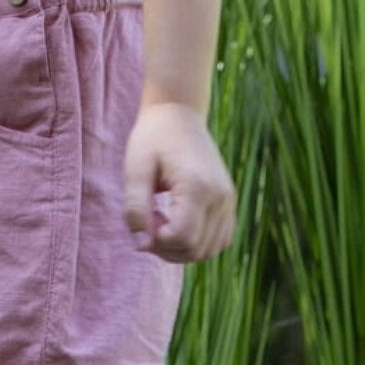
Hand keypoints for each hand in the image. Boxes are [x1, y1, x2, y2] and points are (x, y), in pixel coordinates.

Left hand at [123, 101, 235, 261]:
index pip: (182, 238)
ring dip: (181, 249)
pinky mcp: (229, 205)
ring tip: (164, 223)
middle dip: (167, 248)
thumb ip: (135, 208)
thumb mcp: (136, 169)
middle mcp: (219, 197)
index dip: (157, 241)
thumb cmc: (153, 138)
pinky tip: (179, 225)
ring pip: (208, 251)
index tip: (143, 221)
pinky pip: (218, 242)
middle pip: (195, 249)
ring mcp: (228, 202)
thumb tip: (142, 245)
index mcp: (197, 186)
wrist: (179, 113)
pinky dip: (197, 244)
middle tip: (149, 223)